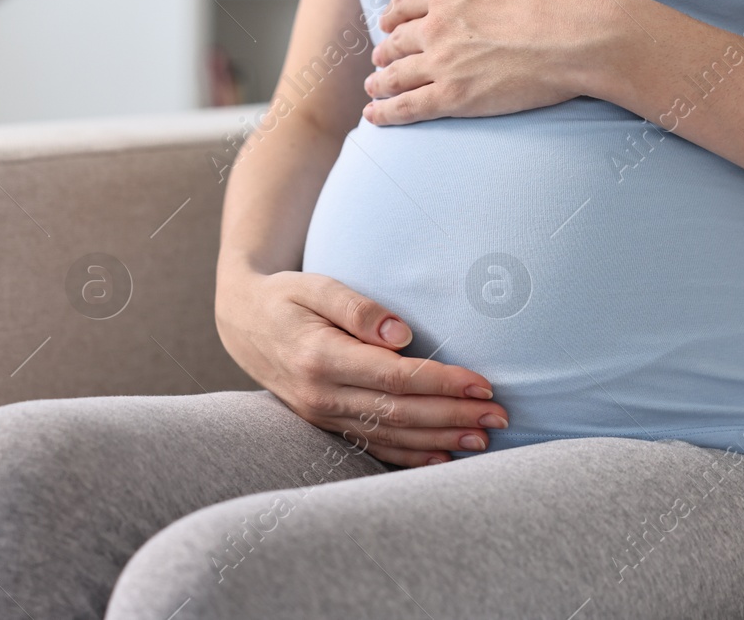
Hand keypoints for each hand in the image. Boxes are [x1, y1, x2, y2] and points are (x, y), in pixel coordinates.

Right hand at [215, 269, 507, 466]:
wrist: (242, 322)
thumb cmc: (286, 296)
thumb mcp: (316, 285)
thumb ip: (357, 307)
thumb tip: (402, 333)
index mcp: (321, 358)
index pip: (395, 378)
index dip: (442, 383)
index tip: (482, 382)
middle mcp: (321, 395)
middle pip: (400, 412)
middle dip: (454, 416)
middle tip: (500, 415)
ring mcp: (322, 415)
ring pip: (391, 435)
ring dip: (441, 439)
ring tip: (484, 437)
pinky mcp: (326, 424)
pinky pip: (373, 446)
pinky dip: (411, 455)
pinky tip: (444, 457)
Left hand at [362, 0, 617, 125]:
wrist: (578, 37)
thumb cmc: (557, 7)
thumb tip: (478, 6)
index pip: (404, 3)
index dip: (392, 16)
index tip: (388, 24)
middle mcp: (437, 25)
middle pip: (396, 41)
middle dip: (385, 52)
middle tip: (380, 61)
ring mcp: (442, 63)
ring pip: (394, 75)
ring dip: (379, 82)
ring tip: (374, 88)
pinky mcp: (454, 97)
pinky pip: (406, 107)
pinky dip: (385, 113)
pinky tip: (374, 116)